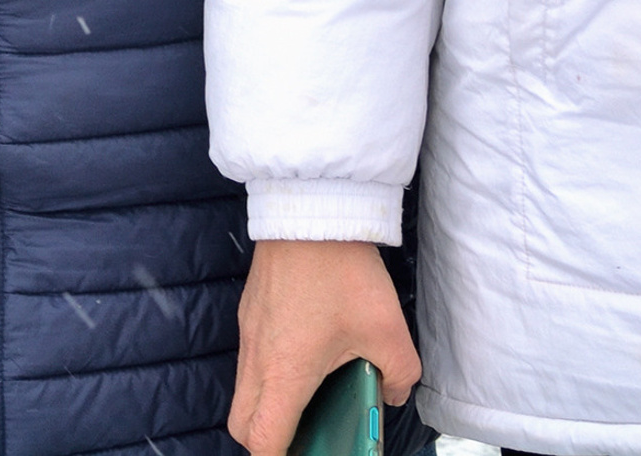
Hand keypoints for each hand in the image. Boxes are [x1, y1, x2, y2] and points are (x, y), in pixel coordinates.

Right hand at [229, 240, 419, 455]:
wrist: (310, 209)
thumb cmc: (345, 273)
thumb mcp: (391, 335)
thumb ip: (398, 378)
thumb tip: (391, 393)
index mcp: (286, 373)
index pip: (263, 441)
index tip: (309, 455)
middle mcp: (257, 356)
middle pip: (242, 424)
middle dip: (269, 441)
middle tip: (308, 438)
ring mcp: (249, 330)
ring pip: (245, 390)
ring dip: (271, 406)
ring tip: (314, 399)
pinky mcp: (251, 309)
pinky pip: (250, 359)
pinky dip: (270, 374)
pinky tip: (308, 356)